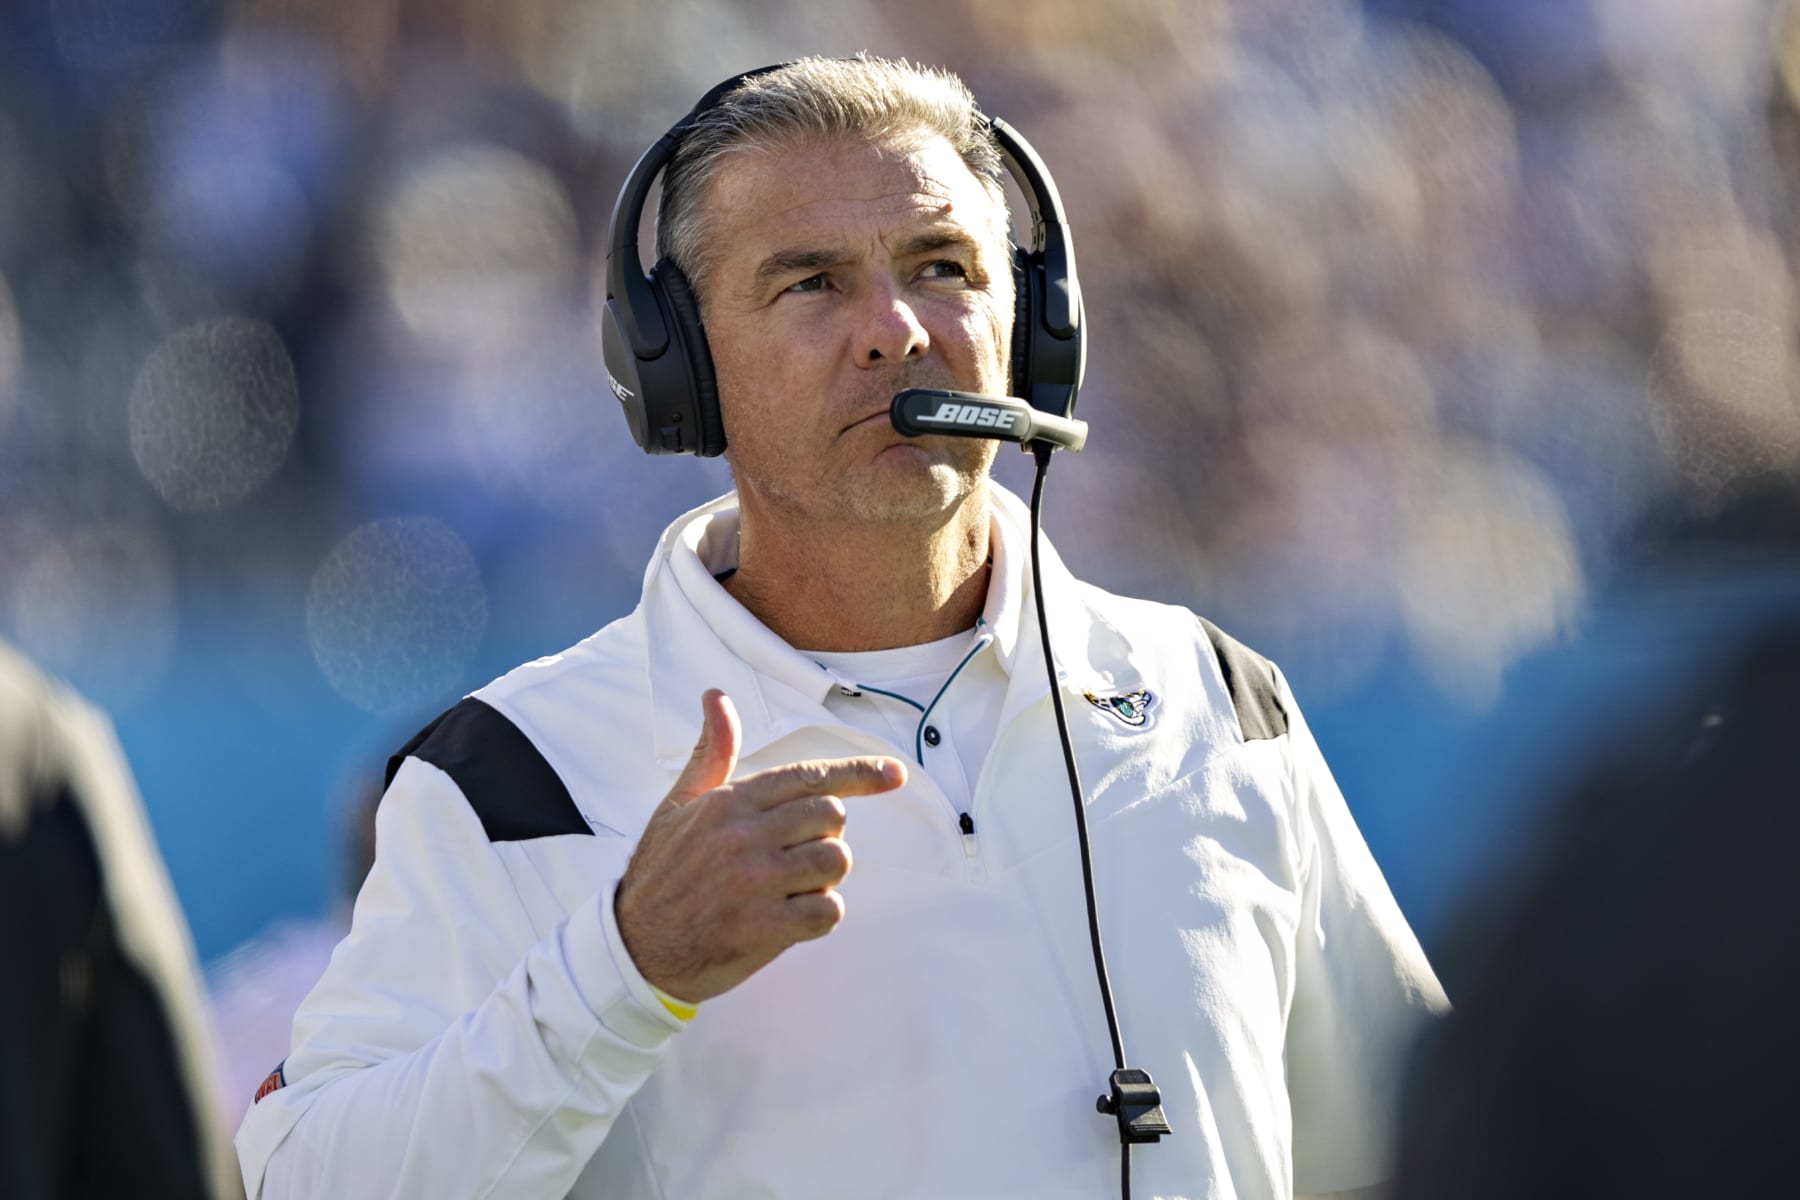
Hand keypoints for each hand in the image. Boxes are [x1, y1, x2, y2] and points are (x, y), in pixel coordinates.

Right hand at [614, 689, 906, 1002]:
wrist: (635, 948)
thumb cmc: (661, 872)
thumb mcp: (678, 805)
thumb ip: (711, 753)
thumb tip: (716, 697)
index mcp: (729, 802)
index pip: (809, 777)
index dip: (860, 773)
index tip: (895, 774)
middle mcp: (744, 836)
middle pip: (832, 817)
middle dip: (825, 836)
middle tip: (794, 855)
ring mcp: (754, 883)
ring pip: (835, 861)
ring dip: (825, 876)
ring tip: (792, 886)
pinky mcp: (762, 928)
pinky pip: (827, 911)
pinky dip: (819, 916)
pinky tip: (791, 918)